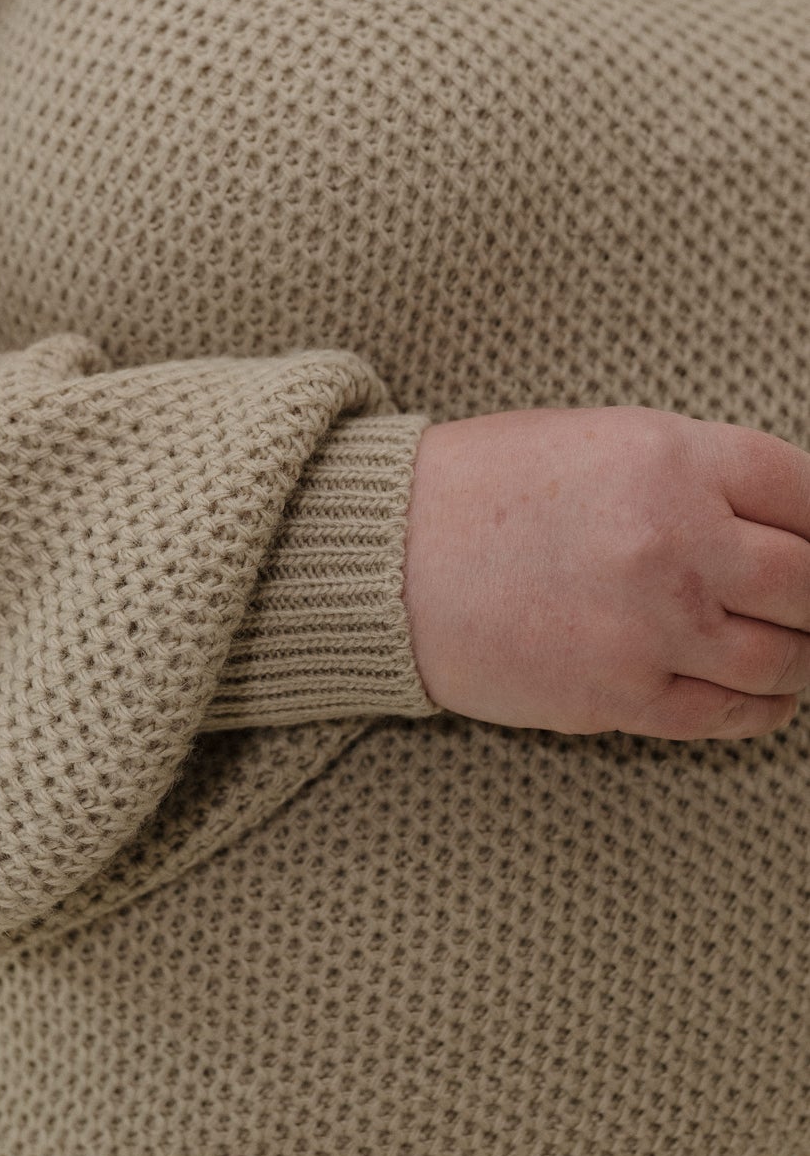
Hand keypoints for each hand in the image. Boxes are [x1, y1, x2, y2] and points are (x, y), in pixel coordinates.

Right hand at [401, 404, 809, 739]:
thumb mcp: (604, 441)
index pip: (808, 494)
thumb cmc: (487, 490)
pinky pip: (730, 714)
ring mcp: (653, 625)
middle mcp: (675, 539)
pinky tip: (764, 694)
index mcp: (672, 456)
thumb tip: (789, 525)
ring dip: (797, 657)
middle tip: (803, 603)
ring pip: (782, 658)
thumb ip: (698, 474)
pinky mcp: (622, 695)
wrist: (387, 558)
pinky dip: (763, 707)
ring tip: (788, 649)